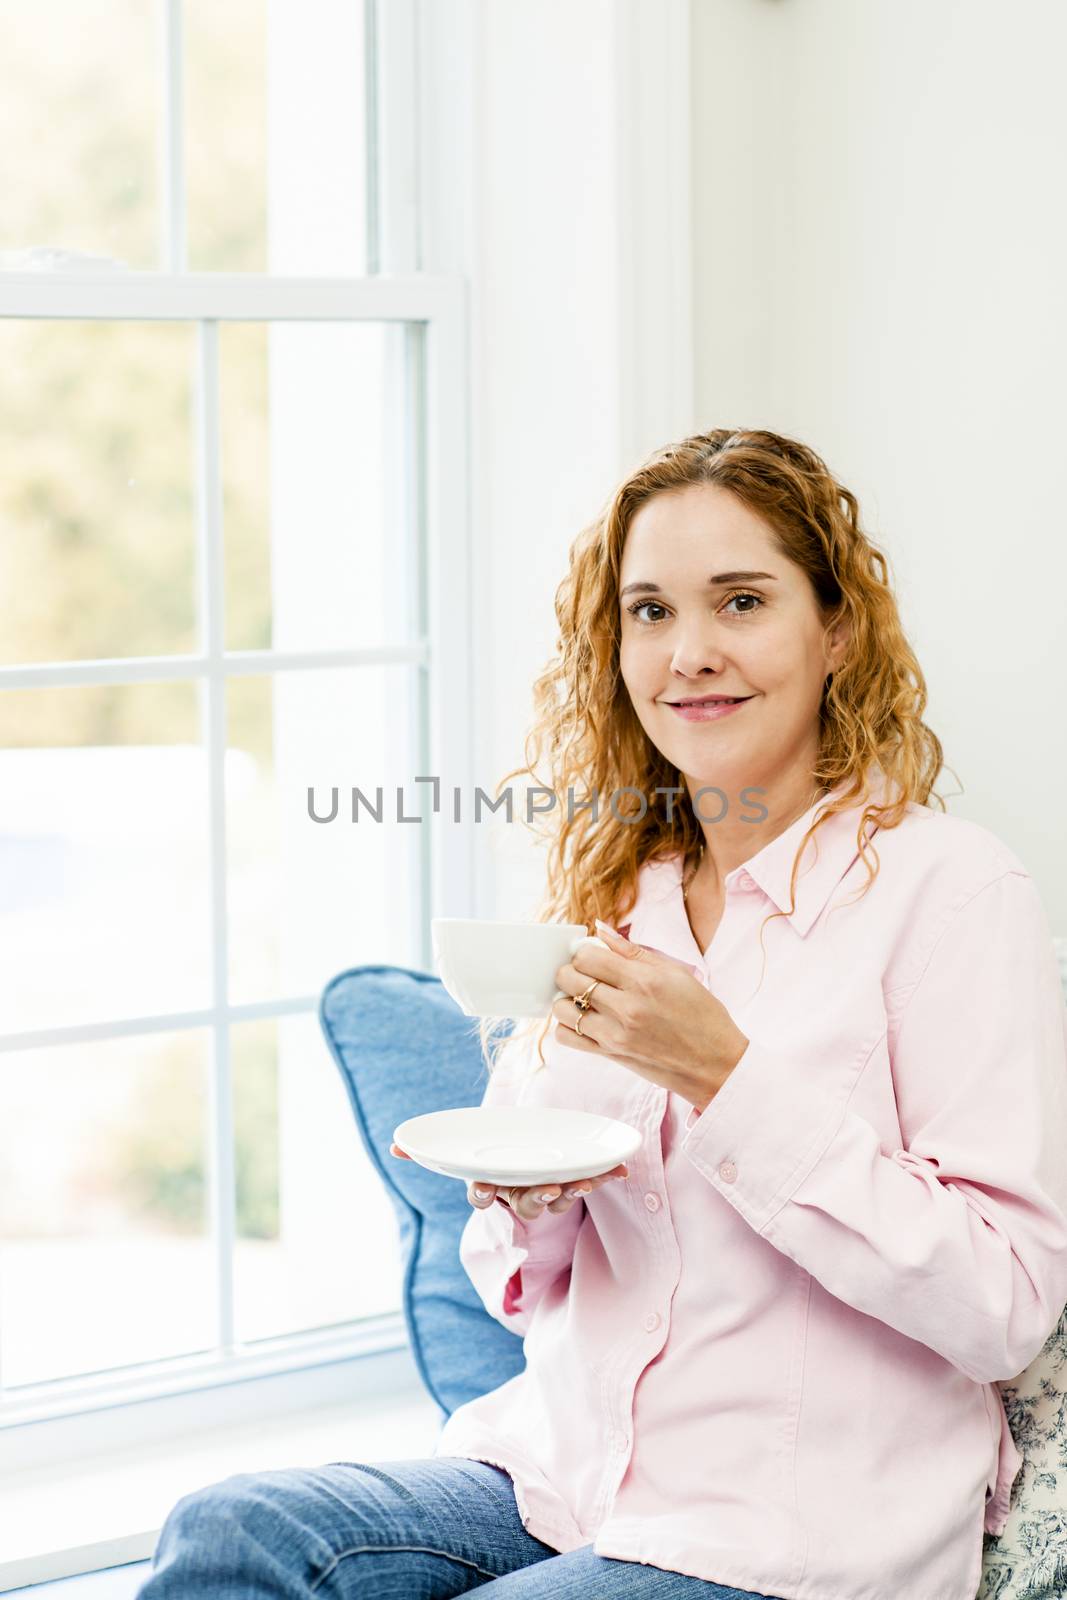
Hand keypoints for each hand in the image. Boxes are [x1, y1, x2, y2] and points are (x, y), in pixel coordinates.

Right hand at [388, 1143, 628, 1219]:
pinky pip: (588, 1180)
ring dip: (573, 1190)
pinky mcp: (571, 1185)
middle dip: (538, 1195)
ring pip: (559, 1197)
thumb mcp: (461, 1158)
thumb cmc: (491, 1168)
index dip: (484, 1193)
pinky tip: (622, 1169)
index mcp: (491, 1187)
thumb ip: (428, 1152)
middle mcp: (517, 1196)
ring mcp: (546, 1195)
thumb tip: (392, 1147)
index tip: (484, 1188)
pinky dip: (605, 1176)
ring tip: (585, 1182)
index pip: (482, 1194)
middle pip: (525, 1200)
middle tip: (550, 1188)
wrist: (521, 1182)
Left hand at [551, 923, 749, 1111]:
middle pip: (570, 979)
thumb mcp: (676, 973)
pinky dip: (567, 1026)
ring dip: (565, 999)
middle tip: (582, 973)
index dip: (584, 952)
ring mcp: (616, 1034)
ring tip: (581, 997)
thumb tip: (601, 930)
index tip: (591, 955)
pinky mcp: (611, 1055)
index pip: (589, 957)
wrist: (715, 1064)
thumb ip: (633, 952)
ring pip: (562, 1010)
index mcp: (644, 981)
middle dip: (570, 971)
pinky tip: (584, 1019)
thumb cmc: (702, 1015)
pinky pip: (568, 1038)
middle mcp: (627, 1008)